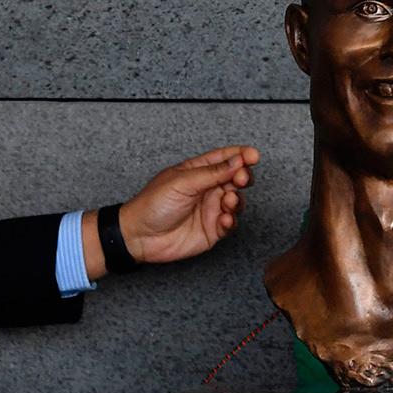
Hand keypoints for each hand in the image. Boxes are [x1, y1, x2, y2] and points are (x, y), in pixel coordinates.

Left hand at [92, 145, 259, 275]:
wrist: (138, 237)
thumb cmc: (152, 204)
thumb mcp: (182, 182)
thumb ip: (213, 172)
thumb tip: (237, 161)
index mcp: (198, 171)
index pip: (225, 158)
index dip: (241, 156)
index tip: (253, 156)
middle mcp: (207, 189)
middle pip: (236, 178)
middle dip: (244, 177)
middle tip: (242, 179)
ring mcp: (210, 209)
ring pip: (237, 201)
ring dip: (238, 200)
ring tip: (228, 202)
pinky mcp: (212, 230)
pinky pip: (231, 223)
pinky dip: (232, 220)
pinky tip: (224, 219)